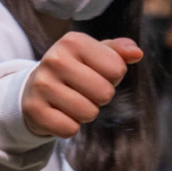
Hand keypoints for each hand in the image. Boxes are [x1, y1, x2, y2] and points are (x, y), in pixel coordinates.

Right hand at [22, 33, 142, 138]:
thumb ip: (119, 52)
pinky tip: (60, 113)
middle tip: (83, 91)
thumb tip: (137, 53)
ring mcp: (41, 84)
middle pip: (105, 93)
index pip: (117, 69)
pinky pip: (69, 129)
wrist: (34, 88)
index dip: (112, 77)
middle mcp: (54, 59)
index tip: (95, 74)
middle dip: (100, 97)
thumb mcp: (95, 55)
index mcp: (73, 41)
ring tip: (71, 102)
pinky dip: (70, 127)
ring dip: (85, 113)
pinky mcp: (33, 109)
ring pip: (88, 113)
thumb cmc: (75, 70)